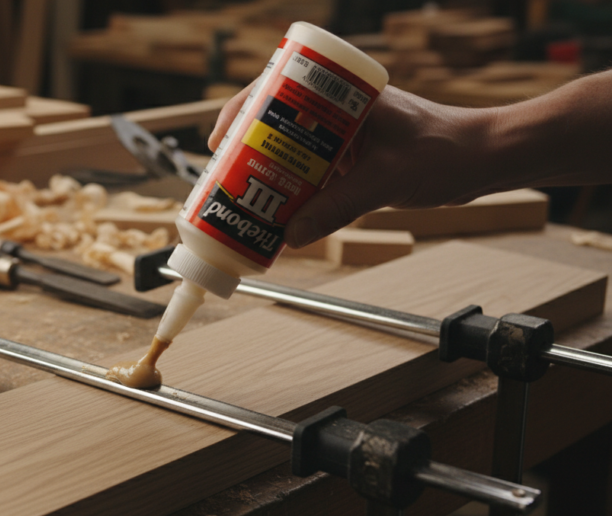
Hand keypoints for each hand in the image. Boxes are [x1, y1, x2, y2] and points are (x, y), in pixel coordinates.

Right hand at [208, 85, 489, 247]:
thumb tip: (292, 235)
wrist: (486, 161)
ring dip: (267, 171)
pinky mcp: (355, 159)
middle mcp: (339, 111)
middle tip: (224, 174)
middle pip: (276, 121)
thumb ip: (339, 207)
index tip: (220, 140)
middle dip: (246, 148)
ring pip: (292, 149)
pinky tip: (280, 210)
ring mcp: (346, 135)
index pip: (278, 89)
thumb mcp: (386, 180)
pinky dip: (294, 188)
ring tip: (243, 196)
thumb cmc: (447, 152)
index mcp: (344, 95)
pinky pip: (313, 171)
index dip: (242, 113)